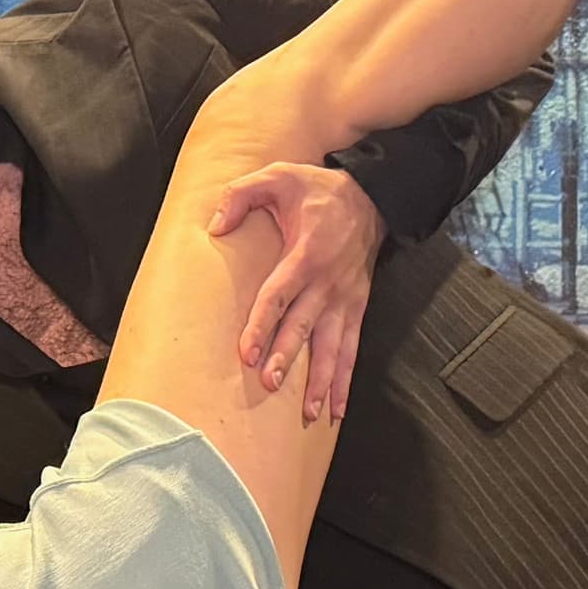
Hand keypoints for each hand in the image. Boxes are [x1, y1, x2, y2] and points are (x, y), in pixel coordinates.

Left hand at [207, 162, 386, 421]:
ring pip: (332, 347)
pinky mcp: (356, 308)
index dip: (263, 325)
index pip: (279, 296)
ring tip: (311, 413)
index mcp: (305, 255)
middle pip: (304, 326)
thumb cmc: (319, 188)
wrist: (373, 195)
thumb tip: (215, 224)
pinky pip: (352, 349)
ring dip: (322, 381)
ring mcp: (345, 299)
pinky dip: (346, 380)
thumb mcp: (278, 175)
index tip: (248, 352)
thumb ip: (242, 194)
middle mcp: (327, 283)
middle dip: (288, 357)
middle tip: (271, 384)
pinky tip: (338, 409)